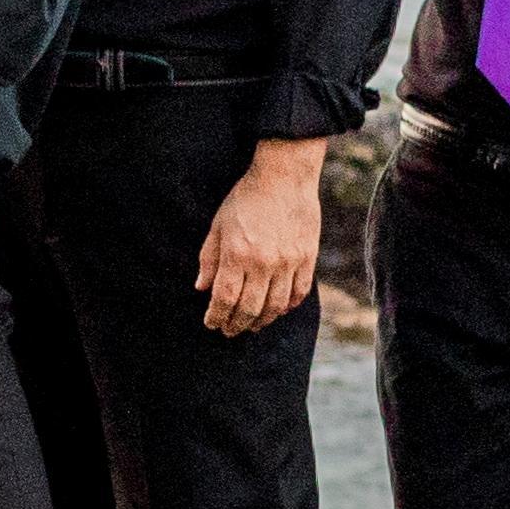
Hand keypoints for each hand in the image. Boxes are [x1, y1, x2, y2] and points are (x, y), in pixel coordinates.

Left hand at [195, 135, 325, 333]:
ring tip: (252, 325)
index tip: (211, 323)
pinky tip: (278, 310)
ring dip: (262, 320)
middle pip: (250, 308)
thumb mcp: (218, 225)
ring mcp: (289, 262)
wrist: (284, 177)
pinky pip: (298, 292)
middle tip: (229, 331)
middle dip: (237, 324)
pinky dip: (287, 306)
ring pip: (276, 306)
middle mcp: (264, 263)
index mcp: (238, 254)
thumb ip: (209, 259)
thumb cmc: (246, 198)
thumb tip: (202, 288)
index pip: (225, 298)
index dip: (216, 316)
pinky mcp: (307, 258)